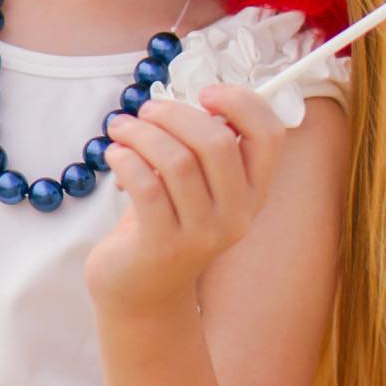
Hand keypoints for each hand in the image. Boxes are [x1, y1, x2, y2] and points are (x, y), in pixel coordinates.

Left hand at [84, 84, 286, 315]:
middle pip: (217, 143)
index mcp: (253, 193)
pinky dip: (126, 159)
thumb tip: (193, 96)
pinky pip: (146, 186)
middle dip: (175, 114)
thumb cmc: (166, 222)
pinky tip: (115, 155)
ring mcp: (202, 234)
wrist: (141, 291)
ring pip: (177, 161)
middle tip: (145, 111)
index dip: (242, 103)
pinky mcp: (163, 245)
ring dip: (142, 133)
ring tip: (121, 128)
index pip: (270, 135)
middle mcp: (236, 215)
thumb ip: (204, 146)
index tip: (206, 93)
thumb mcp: (197, 186)